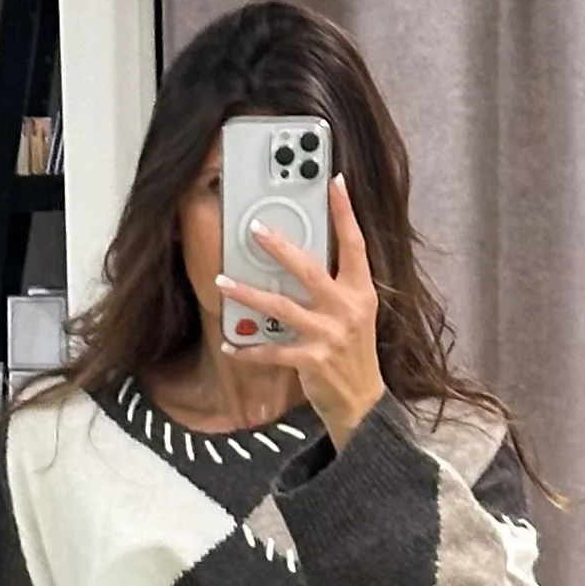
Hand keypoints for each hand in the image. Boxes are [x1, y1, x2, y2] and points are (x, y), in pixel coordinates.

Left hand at [215, 173, 386, 448]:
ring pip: (281, 307)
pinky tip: (229, 344)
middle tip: (255, 228)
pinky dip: (248, 349)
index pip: (355, 244)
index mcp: (361, 292)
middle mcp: (347, 309)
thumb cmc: (353, 354)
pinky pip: (272, 351)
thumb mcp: (356, 314)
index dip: (345, 212)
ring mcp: (330, 335)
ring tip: (222, 281)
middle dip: (280, 247)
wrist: (362, 404)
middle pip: (309, 269)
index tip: (334, 181)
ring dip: (248, 293)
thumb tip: (305, 256)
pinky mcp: (312, 361)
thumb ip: (338, 285)